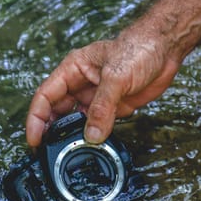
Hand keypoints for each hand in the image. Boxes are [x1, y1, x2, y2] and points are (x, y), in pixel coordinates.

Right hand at [26, 36, 180, 146]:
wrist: (166, 49)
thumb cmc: (138, 49)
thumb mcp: (116, 77)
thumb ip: (102, 107)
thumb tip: (92, 135)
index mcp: (71, 71)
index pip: (45, 97)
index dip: (36, 119)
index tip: (34, 138)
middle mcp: (79, 85)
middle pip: (55, 112)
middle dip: (50, 131)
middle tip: (46, 151)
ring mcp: (93, 97)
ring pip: (74, 121)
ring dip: (71, 136)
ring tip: (67, 152)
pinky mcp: (109, 107)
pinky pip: (95, 126)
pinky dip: (92, 137)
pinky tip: (91, 146)